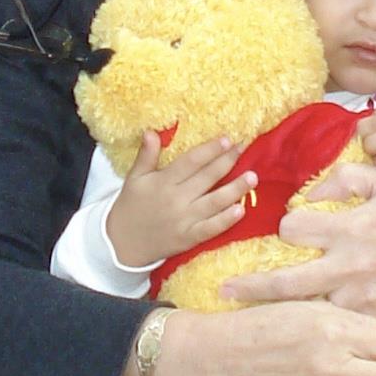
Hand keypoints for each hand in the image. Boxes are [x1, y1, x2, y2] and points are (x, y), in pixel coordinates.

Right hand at [107, 132, 248, 268]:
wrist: (122, 244)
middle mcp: (176, 199)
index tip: (227, 139)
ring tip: (253, 177)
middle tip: (245, 148)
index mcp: (163, 182)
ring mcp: (184, 220)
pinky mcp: (188, 238)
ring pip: (214, 202)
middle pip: (207, 177)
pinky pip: (211, 228)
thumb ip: (146, 156)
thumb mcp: (134, 179)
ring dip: (235, 189)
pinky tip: (241, 210)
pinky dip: (226, 220)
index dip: (210, 150)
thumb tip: (151, 132)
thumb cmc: (131, 207)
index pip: (191, 161)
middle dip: (228, 161)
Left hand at [222, 160, 375, 326]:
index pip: (293, 228)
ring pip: (310, 311)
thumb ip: (347, 178)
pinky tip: (305, 332)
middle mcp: (351, 266)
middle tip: (225, 292)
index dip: (287, 225)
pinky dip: (322, 327)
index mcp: (351, 228)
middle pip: (286, 282)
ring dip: (286, 312)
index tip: (291, 229)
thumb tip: (309, 192)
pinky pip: (340, 327)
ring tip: (256, 318)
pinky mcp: (375, 322)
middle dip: (251, 288)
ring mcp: (363, 299)